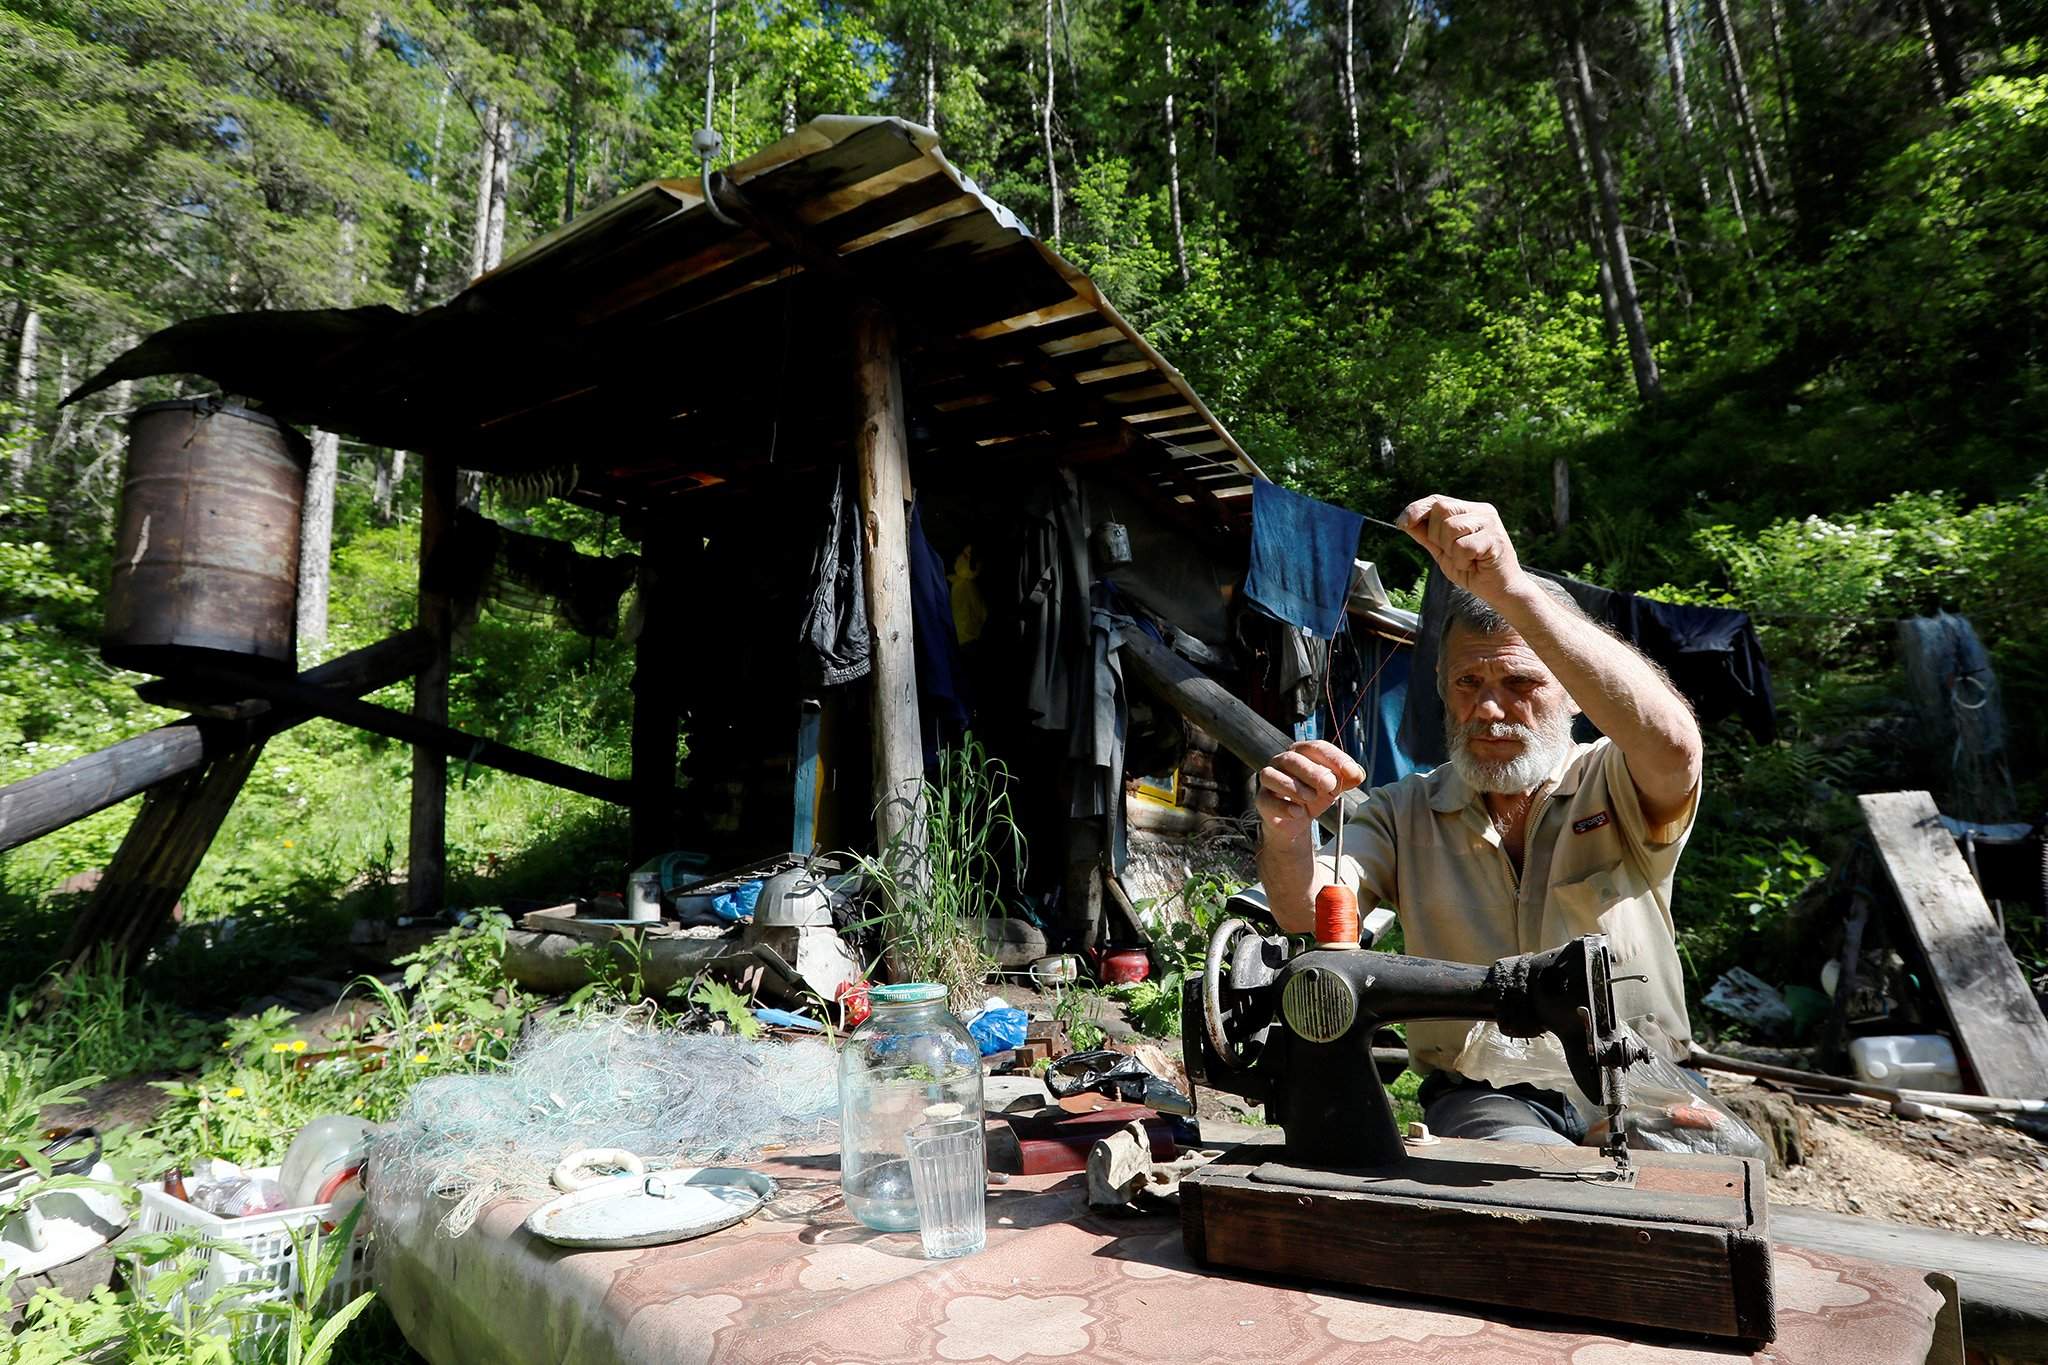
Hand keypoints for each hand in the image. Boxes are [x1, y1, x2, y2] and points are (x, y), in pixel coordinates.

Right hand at [1255, 740, 1364, 838]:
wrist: (1297, 818)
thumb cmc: (1316, 794)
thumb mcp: (1336, 785)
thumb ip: (1348, 777)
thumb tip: (1357, 773)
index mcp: (1303, 753)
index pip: (1316, 747)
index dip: (1334, 758)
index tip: (1351, 772)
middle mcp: (1283, 762)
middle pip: (1293, 759)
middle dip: (1312, 771)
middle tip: (1330, 784)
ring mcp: (1269, 780)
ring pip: (1272, 775)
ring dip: (1294, 786)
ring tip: (1312, 797)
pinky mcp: (1262, 799)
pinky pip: (1266, 799)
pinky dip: (1283, 806)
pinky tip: (1298, 812)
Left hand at [1396, 494, 1530, 608]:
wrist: (1499, 591)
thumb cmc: (1472, 571)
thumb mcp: (1443, 551)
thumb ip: (1427, 536)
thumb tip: (1404, 521)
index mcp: (1469, 510)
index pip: (1437, 500)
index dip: (1416, 509)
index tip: (1401, 524)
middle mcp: (1481, 511)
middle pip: (1441, 509)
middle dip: (1436, 535)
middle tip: (1453, 552)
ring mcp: (1490, 522)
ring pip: (1450, 527)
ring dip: (1451, 550)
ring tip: (1466, 559)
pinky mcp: (1495, 538)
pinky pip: (1462, 546)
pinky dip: (1462, 561)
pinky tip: (1474, 564)